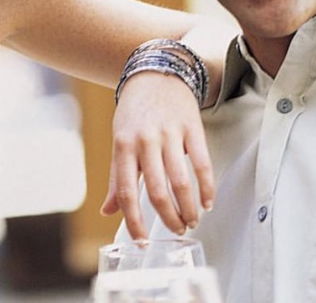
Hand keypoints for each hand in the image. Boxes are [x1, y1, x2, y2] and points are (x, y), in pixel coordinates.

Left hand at [102, 71, 214, 238]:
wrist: (156, 74)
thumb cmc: (135, 112)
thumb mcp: (119, 141)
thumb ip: (116, 178)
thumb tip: (107, 211)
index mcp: (123, 146)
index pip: (126, 192)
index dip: (133, 221)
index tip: (142, 242)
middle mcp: (145, 141)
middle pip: (157, 191)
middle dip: (168, 218)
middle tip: (176, 231)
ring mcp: (169, 134)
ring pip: (181, 181)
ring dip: (188, 207)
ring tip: (192, 221)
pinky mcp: (192, 128)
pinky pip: (202, 163)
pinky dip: (207, 187)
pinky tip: (208, 201)